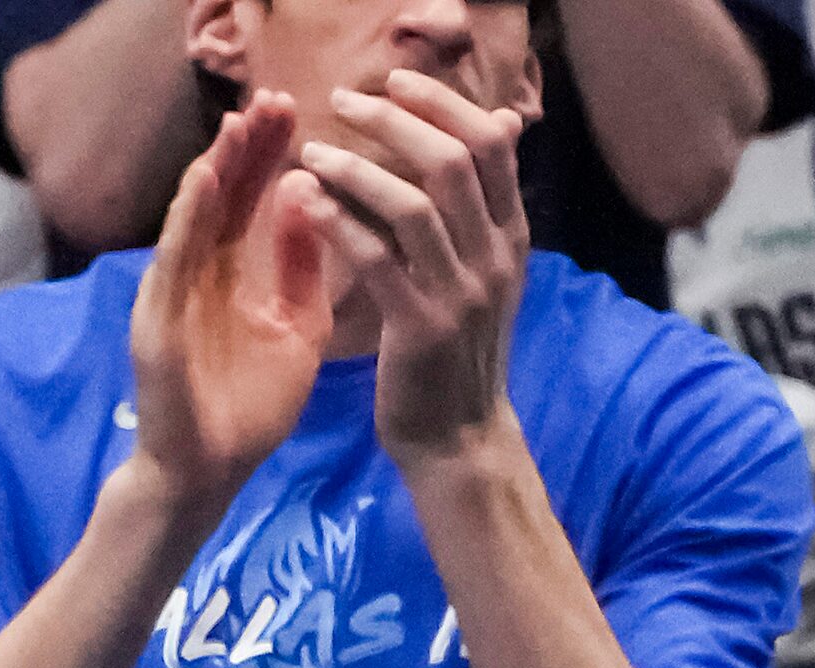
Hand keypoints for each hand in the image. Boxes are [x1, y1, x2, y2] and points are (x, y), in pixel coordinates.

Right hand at [127, 93, 333, 506]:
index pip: (248, 200)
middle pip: (219, 197)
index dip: (267, 155)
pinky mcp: (156, 324)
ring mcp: (170, 297)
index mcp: (227, 276)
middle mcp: (194, 277)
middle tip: (273, 99)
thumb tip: (306, 196)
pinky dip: (188, 221)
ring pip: (192, 220)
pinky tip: (207, 183)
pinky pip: (172, 263)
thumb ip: (301, 266)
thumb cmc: (249, 410)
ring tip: (239, 125)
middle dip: (244, 148)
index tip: (295, 110)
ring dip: (214, 170)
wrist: (211, 476)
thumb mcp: (295, 327)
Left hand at [296, 71, 529, 466]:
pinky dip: (337, 223)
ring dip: (356, 168)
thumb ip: (486, 204)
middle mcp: (495, 257)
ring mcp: (461, 293)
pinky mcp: (421, 328)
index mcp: (511, 237)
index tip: (395, 81)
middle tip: (343, 101)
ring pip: (414, 204)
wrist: (458, 439)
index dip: (443, 103)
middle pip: (454, 160)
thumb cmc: (458, 352)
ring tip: (311, 152)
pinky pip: (377, 260)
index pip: (491, 144)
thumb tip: (502, 124)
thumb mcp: (486, 272)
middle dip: (395, 120)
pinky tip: (303, 202)